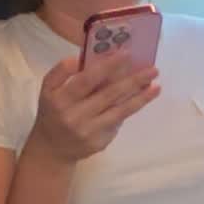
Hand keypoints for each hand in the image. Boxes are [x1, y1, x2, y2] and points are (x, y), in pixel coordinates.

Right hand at [29, 51, 159, 163]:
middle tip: (153, 70)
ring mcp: (90, 132)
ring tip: (156, 86)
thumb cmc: (52, 112)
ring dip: (141, 98)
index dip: (108, 66)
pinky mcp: (100, 143)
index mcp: (61, 99)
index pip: (88, 80)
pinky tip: (141, 99)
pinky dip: (130, 109)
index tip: (127, 53)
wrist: (51, 149)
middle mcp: (76, 117)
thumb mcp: (47, 89)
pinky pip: (118, 122)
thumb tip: (79, 58)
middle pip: (109, 95)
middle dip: (133, 81)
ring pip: (120, 111)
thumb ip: (61, 72)